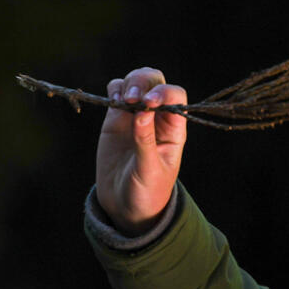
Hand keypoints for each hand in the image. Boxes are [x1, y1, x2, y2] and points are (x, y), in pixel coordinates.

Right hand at [95, 67, 187, 235]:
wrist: (125, 206)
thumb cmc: (146, 193)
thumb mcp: (149, 171)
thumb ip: (145, 141)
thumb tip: (142, 112)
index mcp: (174, 130)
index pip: (175, 97)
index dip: (163, 93)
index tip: (148, 103)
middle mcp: (157, 118)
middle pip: (156, 82)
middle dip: (144, 82)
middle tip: (132, 98)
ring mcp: (135, 116)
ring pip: (137, 82)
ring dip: (129, 83)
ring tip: (122, 101)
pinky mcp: (116, 119)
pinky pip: (117, 92)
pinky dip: (114, 90)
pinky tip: (112, 102)